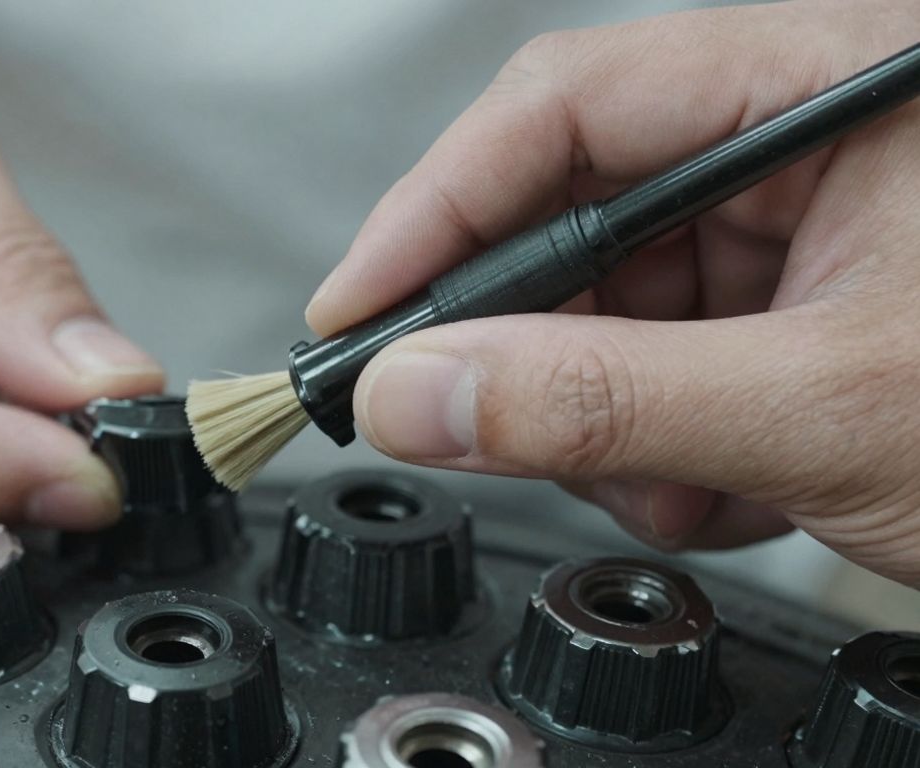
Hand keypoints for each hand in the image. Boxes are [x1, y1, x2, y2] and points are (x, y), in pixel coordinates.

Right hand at [306, 0, 919, 584]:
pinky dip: (659, 438)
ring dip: (604, 414)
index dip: (436, 209)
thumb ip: (598, 401)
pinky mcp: (800, 302)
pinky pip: (664, 354)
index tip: (361, 307)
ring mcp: (804, 226)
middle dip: (532, 343)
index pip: (569, 107)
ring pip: (613, 302)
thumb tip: (420, 393)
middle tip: (474, 422)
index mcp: (834, 81)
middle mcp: (809, 137)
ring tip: (672, 483)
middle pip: (578, 210)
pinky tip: (718, 481)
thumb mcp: (822, 413)